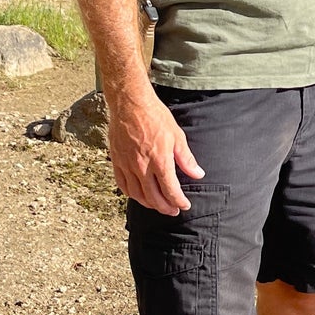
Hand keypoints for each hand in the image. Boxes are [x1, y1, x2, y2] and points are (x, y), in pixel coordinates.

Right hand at [106, 87, 204, 214]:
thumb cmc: (155, 116)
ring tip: (158, 205)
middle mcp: (142, 166)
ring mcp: (127, 165)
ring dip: (149, 204)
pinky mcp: (117, 161)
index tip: (184, 205)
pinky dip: (131, 194)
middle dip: (165, 207)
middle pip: (154, 197)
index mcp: (160, 160)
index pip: (170, 190)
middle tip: (173, 210)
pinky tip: (138, 195)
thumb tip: (198, 174)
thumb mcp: (177, 135)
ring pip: (137, 194)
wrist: (130, 104)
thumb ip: (186, 158)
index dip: (179, 201)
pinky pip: (123, 185)